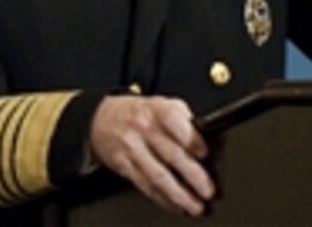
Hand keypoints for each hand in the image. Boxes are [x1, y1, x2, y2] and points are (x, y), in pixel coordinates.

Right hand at [89, 95, 214, 215]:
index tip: (206, 154)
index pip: (176, 123)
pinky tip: (176, 206)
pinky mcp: (124, 166)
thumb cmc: (140, 114)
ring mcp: (132, 148)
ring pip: (158, 175)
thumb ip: (184, 121)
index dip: (193, 140)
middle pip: (171, 154)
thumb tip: (209, 144)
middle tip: (208, 190)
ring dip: (180, 195)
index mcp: (157, 109)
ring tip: (196, 206)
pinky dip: (163, 199)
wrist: (103, 118)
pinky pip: (145, 186)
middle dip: (193, 176)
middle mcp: (144, 128)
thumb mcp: (162, 105)